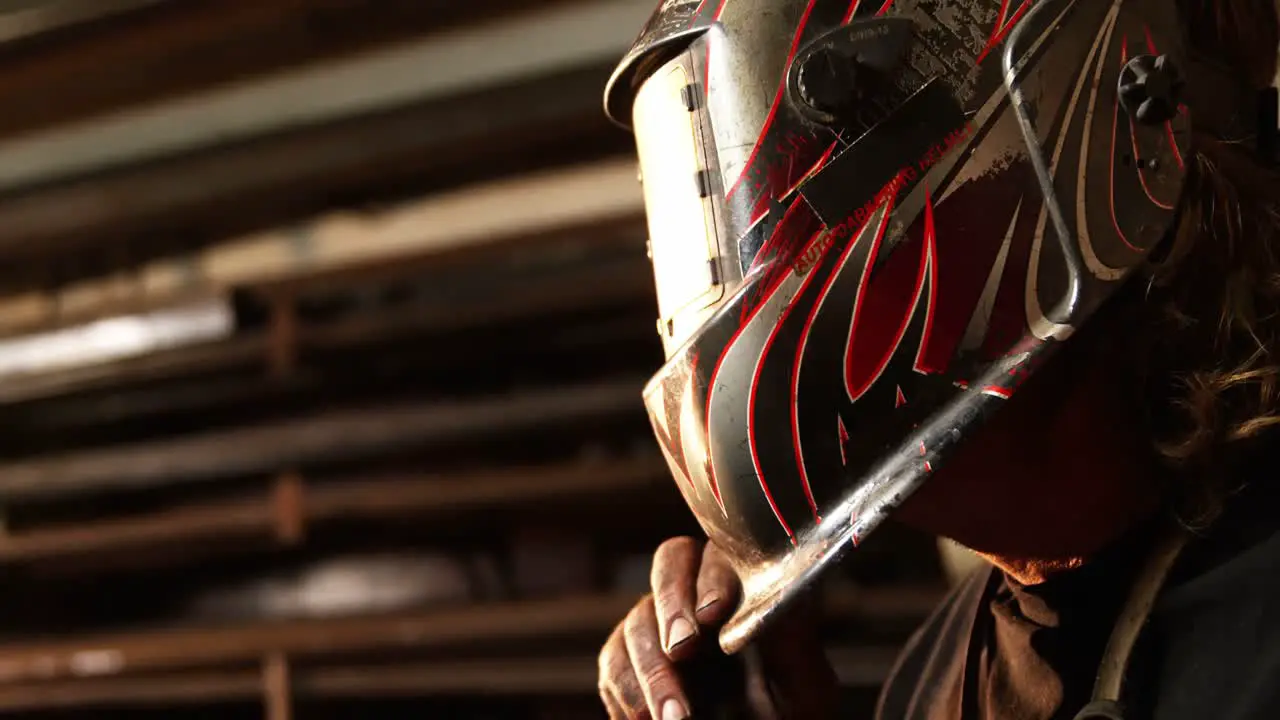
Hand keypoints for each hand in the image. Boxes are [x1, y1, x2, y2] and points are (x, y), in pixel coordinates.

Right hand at [597, 537, 839, 718]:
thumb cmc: (787, 719)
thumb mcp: (803, 685)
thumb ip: (790, 638)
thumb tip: (783, 594)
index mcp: (746, 590)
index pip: (721, 555)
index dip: (713, 578)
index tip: (714, 614)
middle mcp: (698, 595)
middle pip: (670, 564)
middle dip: (672, 605)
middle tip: (680, 648)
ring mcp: (659, 625)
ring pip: (637, 621)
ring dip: (652, 671)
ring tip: (675, 719)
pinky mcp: (627, 661)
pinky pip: (613, 663)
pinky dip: (628, 693)